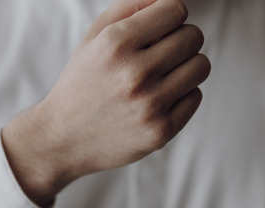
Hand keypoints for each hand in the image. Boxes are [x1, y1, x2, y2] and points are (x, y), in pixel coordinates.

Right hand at [2, 0, 210, 206]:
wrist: (63, 138)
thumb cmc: (82, 83)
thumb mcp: (94, 37)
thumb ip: (129, 6)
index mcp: (116, 43)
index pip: (175, 10)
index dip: (170, 16)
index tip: (161, 28)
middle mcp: (135, 73)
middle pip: (193, 36)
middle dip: (181, 39)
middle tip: (162, 53)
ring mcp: (150, 104)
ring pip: (201, 65)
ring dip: (186, 66)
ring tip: (164, 74)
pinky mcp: (161, 130)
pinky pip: (195, 96)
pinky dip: (182, 94)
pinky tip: (159, 98)